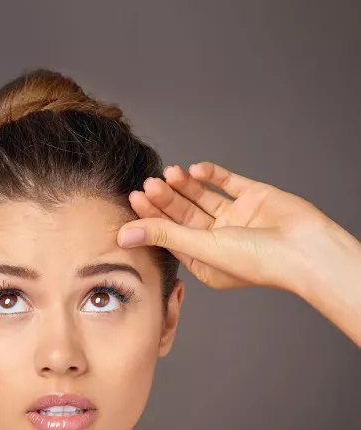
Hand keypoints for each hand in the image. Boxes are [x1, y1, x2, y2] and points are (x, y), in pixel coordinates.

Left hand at [118, 161, 334, 292]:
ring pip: (202, 197)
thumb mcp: (202, 248)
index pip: (169, 234)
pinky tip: (195, 170)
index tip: (135, 198)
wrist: (306, 248)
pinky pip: (226, 182)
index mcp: (204, 259)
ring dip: (184, 185)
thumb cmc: (257, 260)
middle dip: (166, 198)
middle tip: (149, 183)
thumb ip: (163, 235)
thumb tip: (123, 235)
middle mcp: (218, 238)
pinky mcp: (253, 197)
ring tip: (170, 172)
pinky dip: (210, 175)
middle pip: (182, 214)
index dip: (152, 217)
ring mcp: (236, 217)